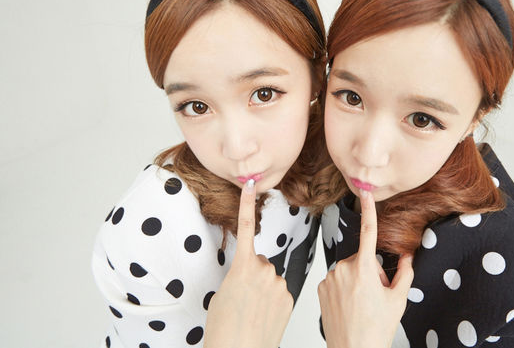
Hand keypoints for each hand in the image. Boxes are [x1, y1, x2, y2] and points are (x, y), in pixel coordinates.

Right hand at [203, 180, 292, 347]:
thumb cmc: (223, 328)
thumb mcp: (224, 293)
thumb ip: (240, 275)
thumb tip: (251, 274)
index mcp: (243, 266)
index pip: (246, 228)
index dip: (248, 204)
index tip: (251, 185)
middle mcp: (264, 270)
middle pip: (260, 263)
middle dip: (253, 275)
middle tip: (243, 299)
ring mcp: (280, 284)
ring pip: (270, 278)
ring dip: (263, 290)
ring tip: (252, 311)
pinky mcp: (290, 298)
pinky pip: (280, 292)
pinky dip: (273, 301)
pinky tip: (264, 316)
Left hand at [318, 190, 413, 347]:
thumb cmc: (376, 329)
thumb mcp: (398, 300)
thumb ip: (404, 273)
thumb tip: (406, 256)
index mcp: (364, 269)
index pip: (368, 233)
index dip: (368, 210)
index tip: (365, 191)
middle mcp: (343, 269)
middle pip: (363, 259)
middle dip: (371, 272)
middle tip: (376, 296)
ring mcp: (329, 278)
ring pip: (349, 270)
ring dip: (358, 281)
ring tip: (363, 304)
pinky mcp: (320, 287)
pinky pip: (337, 279)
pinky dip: (344, 288)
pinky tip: (349, 306)